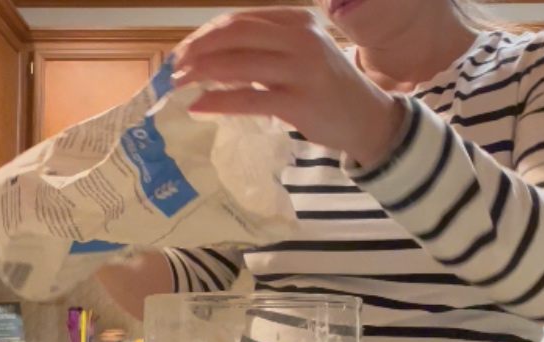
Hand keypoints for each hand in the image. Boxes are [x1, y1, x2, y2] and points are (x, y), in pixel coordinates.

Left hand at [172, 8, 404, 166]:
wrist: (369, 119)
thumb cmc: (328, 87)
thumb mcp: (303, 53)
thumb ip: (266, 47)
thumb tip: (209, 54)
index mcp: (298, 21)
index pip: (240, 20)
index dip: (204, 34)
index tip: (184, 51)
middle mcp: (301, 39)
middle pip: (234, 35)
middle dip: (196, 50)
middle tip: (174, 68)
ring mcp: (301, 70)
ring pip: (236, 64)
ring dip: (200, 74)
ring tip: (179, 85)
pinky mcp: (299, 103)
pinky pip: (247, 98)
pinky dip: (216, 100)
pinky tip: (198, 106)